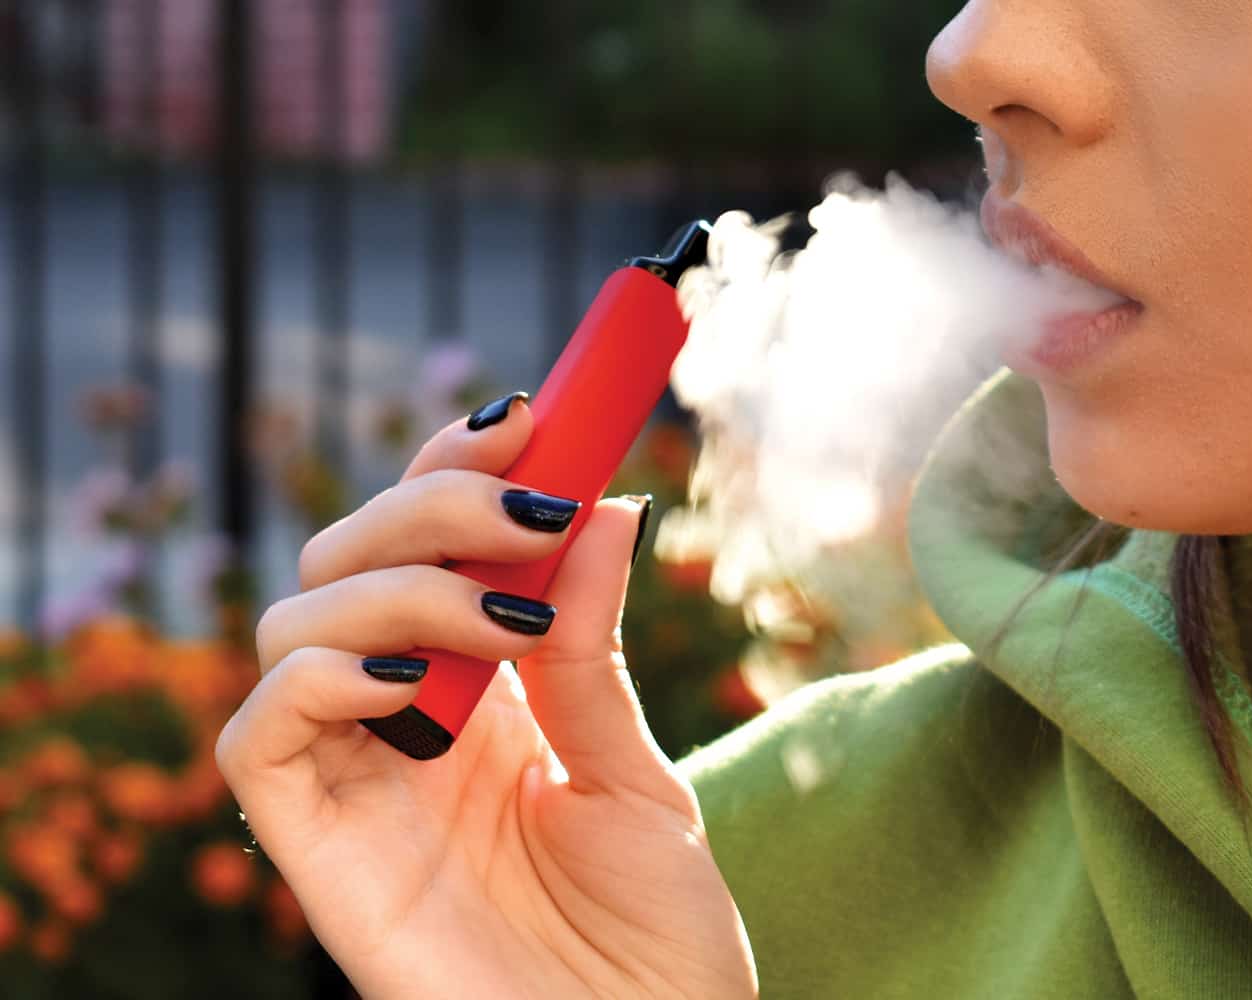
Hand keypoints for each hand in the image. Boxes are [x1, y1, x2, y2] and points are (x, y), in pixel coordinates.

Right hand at [216, 396, 757, 998]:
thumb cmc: (654, 941)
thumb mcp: (632, 769)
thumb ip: (591, 647)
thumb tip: (603, 503)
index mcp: (479, 695)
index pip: (427, 544)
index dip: (458, 469)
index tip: (535, 413)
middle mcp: (404, 724)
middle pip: (347, 557)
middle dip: (435, 503)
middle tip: (535, 503)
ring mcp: (355, 782)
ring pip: (293, 621)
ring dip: (400, 579)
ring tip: (511, 614)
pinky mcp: (317, 851)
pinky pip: (260, 737)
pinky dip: (323, 674)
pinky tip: (419, 676)